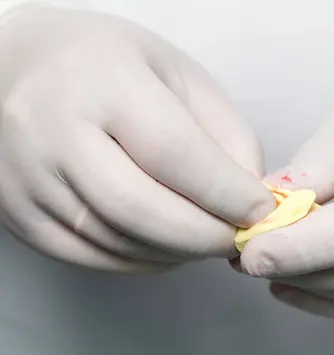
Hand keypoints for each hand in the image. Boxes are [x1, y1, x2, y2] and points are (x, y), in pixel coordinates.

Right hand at [0, 7, 273, 272]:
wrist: (16, 66)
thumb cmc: (109, 66)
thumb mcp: (179, 76)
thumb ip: (226, 136)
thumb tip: (251, 202)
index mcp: (102, 79)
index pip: (174, 152)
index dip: (226, 193)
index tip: (262, 212)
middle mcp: (52, 128)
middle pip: (140, 209)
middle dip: (204, 237)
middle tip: (238, 239)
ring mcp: (26, 176)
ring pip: (116, 241)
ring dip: (176, 253)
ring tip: (205, 239)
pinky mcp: (16, 212)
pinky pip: (89, 257)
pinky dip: (140, 261)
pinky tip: (166, 246)